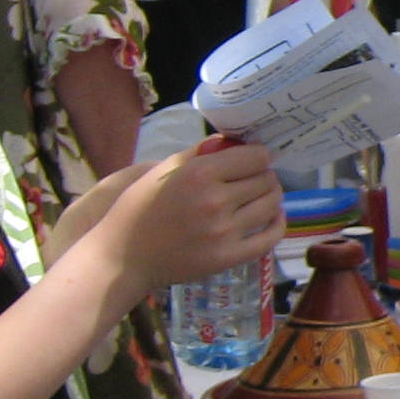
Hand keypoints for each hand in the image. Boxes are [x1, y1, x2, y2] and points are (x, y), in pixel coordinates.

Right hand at [93, 138, 285, 300]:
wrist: (122, 257)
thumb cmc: (139, 208)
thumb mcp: (164, 170)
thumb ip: (202, 152)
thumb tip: (235, 140)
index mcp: (199, 174)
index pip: (257, 157)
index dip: (258, 156)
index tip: (252, 160)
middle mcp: (215, 201)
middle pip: (266, 180)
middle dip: (263, 176)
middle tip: (254, 179)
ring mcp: (223, 232)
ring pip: (271, 205)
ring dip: (271, 197)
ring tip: (260, 196)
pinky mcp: (228, 258)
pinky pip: (270, 237)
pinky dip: (277, 223)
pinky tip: (272, 216)